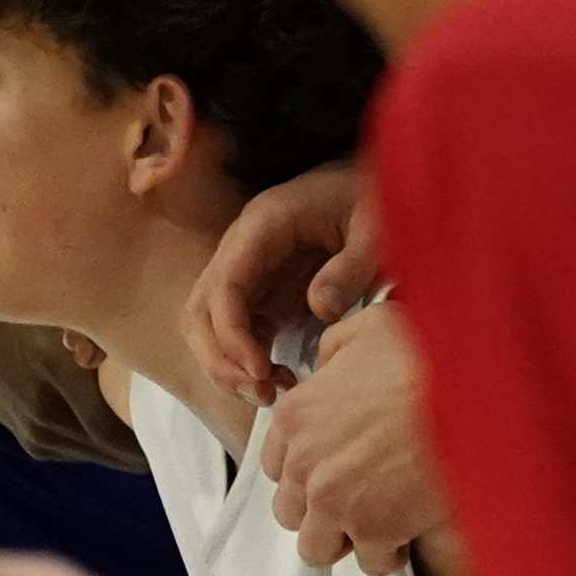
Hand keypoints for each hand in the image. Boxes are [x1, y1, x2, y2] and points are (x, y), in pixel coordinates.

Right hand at [183, 161, 379, 426]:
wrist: (374, 181)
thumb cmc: (373, 197)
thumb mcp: (374, 228)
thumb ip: (349, 267)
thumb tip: (321, 311)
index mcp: (261, 226)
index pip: (222, 288)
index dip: (232, 336)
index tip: (261, 371)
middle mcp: (241, 250)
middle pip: (200, 311)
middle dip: (220, 359)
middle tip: (262, 393)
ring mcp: (248, 271)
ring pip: (210, 325)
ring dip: (228, 364)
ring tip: (269, 394)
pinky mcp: (263, 291)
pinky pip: (237, 331)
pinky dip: (248, 362)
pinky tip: (280, 381)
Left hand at [255, 301, 448, 575]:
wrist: (474, 395)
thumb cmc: (428, 358)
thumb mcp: (370, 328)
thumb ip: (335, 349)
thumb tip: (328, 367)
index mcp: (296, 416)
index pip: (277, 466)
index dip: (309, 470)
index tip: (338, 469)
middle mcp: (305, 462)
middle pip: (291, 512)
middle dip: (322, 511)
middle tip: (361, 499)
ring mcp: (335, 500)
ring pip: (319, 546)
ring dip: (348, 539)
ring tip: (382, 521)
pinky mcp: (374, 530)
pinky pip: (371, 562)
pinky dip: (390, 554)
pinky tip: (410, 530)